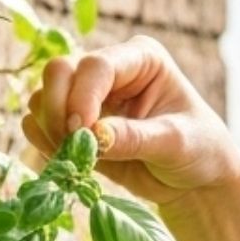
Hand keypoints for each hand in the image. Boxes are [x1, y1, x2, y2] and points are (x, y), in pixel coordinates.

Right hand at [21, 36, 239, 209]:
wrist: (195, 181)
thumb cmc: (199, 150)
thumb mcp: (177, 143)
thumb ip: (136, 138)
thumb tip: (94, 136)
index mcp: (141, 59)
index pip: (96, 65)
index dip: (82, 97)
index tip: (82, 132)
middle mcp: (111, 71)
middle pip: (59, 71)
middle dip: (57, 109)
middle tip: (70, 146)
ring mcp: (88, 96)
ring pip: (43, 97)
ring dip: (49, 128)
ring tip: (76, 159)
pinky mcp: (75, 125)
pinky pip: (40, 124)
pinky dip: (43, 142)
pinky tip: (67, 161)